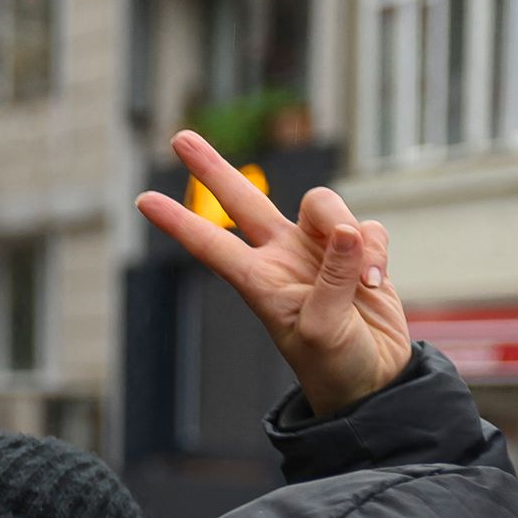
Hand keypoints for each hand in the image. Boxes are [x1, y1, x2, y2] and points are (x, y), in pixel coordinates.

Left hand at [134, 129, 413, 418]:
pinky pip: (365, 227)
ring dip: (350, 232)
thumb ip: (333, 279)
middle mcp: (280, 258)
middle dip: (212, 169)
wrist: (374, 379)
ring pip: (323, 204)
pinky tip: (375, 282)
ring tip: (363, 279)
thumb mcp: (326, 331)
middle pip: (243, 200)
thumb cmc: (335, 365)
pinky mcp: (356, 250)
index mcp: (258, 282)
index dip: (179, 222)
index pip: (212, 245)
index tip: (141, 200)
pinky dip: (375, 249)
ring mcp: (317, 251)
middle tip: (178, 138)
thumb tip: (346, 231)